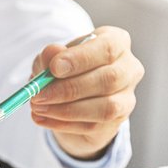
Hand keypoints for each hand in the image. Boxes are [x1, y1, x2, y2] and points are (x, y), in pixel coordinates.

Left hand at [30, 26, 143, 159]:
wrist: (73, 99)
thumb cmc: (66, 71)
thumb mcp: (53, 59)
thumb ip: (51, 55)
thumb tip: (52, 53)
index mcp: (117, 42)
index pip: (107, 48)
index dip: (80, 59)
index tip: (54, 68)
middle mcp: (129, 68)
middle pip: (108, 79)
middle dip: (69, 89)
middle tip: (39, 94)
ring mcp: (126, 97)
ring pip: (105, 107)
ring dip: (66, 110)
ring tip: (38, 108)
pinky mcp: (116, 121)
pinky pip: (92, 125)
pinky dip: (63, 124)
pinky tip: (42, 119)